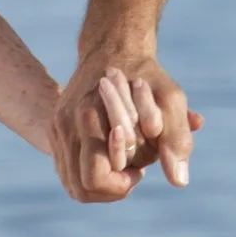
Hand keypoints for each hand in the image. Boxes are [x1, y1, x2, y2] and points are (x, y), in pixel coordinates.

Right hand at [52, 49, 202, 203]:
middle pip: (80, 189)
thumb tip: (180, 181)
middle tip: (133, 173)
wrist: (114, 47)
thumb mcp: (171, 101)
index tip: (140, 170)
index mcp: (89, 118)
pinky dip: (89, 173)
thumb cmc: (147, 75)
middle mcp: (66, 125)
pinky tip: (111, 159)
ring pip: (71, 182)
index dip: (121, 185)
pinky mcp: (55, 129)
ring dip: (100, 184)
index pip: (95, 179)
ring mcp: (57, 128)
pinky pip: (67, 168)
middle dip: (111, 189)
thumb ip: (177, 140)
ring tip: (123, 166)